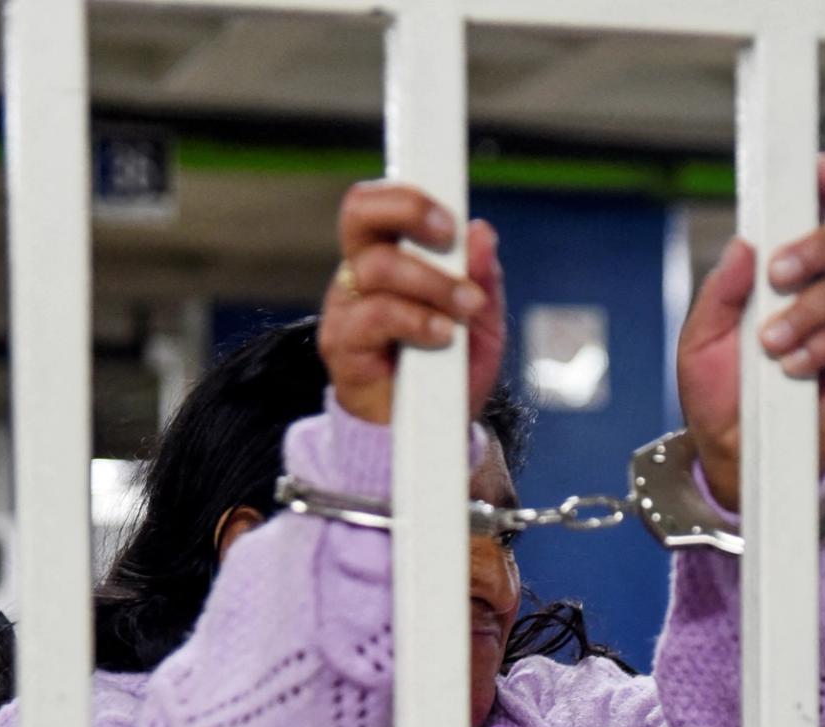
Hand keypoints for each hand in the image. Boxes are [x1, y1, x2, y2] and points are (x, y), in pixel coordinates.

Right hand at [317, 182, 499, 425]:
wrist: (431, 433)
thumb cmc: (448, 371)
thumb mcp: (480, 322)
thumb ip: (482, 278)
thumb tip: (483, 232)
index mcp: (387, 257)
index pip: (379, 205)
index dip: (408, 195)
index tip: (451, 216)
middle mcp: (359, 275)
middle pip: (360, 213)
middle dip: (408, 213)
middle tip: (448, 235)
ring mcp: (346, 308)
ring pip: (379, 267)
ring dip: (433, 283)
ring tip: (466, 309)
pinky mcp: (341, 345)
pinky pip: (376, 316)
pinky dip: (416, 320)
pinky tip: (442, 335)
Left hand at [675, 153, 824, 510]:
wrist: (730, 454)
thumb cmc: (717, 394)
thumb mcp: (699, 340)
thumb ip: (721, 292)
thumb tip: (744, 246)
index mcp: (777, 281)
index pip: (805, 225)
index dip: (819, 190)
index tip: (821, 166)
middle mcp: (815, 297)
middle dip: (814, 250)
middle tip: (778, 274)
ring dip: (804, 315)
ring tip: (770, 346)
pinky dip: (817, 350)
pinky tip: (790, 367)